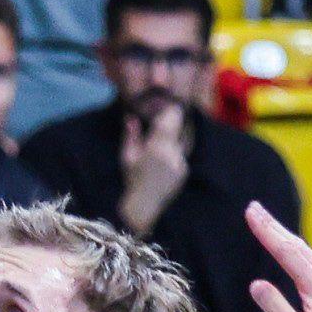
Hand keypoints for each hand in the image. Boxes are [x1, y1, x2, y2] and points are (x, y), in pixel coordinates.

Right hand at [117, 99, 192, 233]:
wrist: (144, 207)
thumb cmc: (131, 180)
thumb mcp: (127, 156)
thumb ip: (131, 135)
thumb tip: (131, 117)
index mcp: (158, 147)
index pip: (172, 118)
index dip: (171, 109)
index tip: (166, 104)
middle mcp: (174, 153)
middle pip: (182, 126)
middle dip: (175, 119)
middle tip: (169, 112)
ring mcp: (182, 163)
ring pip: (185, 138)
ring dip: (177, 133)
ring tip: (167, 130)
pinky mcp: (185, 170)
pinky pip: (183, 152)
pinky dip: (176, 147)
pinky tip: (166, 149)